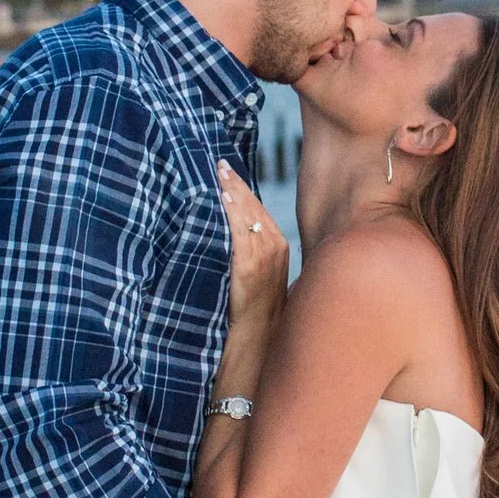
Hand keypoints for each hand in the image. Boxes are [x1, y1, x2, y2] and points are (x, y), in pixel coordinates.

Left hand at [217, 163, 288, 348]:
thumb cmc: (257, 306)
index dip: (243, 189)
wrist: (260, 333)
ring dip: (232, 191)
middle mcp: (274, 246)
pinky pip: (240, 231)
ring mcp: (264, 255)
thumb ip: (254, 251)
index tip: (229, 172)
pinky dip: (232, 212)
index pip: (259, 209)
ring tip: (219, 173)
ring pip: (247, 215)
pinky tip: (223, 197)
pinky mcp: (250, 264)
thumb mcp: (262, 273)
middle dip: (236, 183)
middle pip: (253, 207)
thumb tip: (236, 233)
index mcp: (279, 245)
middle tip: (220, 163)